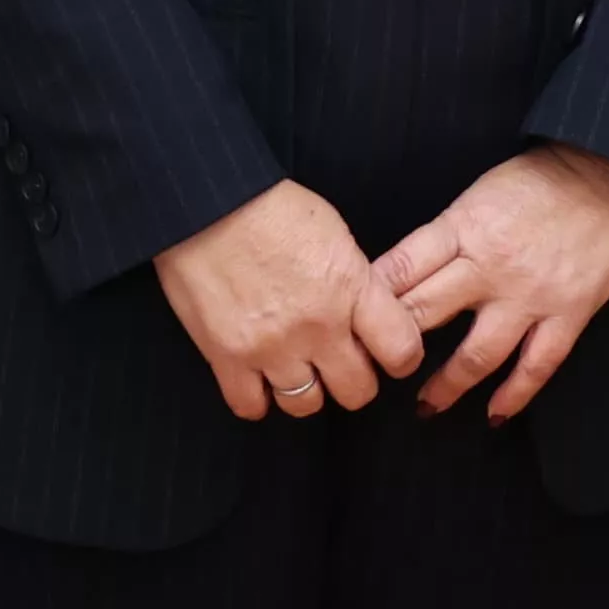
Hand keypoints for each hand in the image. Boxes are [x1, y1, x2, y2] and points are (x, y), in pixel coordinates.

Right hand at [156, 180, 433, 421]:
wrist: (206, 202)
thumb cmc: (271, 207)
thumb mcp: (335, 234)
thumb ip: (356, 283)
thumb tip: (365, 317)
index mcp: (351, 289)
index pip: (401, 350)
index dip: (400, 357)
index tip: (387, 352)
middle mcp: (316, 328)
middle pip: (357, 391)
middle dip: (354, 379)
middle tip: (340, 361)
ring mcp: (270, 348)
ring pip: (307, 405)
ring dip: (306, 390)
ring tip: (297, 367)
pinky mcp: (226, 357)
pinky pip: (251, 406)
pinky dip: (257, 397)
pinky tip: (259, 377)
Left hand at [377, 145, 608, 419]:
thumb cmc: (546, 175)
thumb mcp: (482, 190)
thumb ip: (449, 232)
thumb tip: (409, 270)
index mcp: (463, 227)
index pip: (400, 270)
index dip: (369, 301)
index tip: (349, 325)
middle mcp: (489, 266)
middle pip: (425, 315)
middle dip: (394, 347)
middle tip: (375, 372)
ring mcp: (530, 295)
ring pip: (476, 354)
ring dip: (447, 386)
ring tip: (426, 406)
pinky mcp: (568, 314)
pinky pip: (536, 366)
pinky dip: (514, 396)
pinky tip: (494, 415)